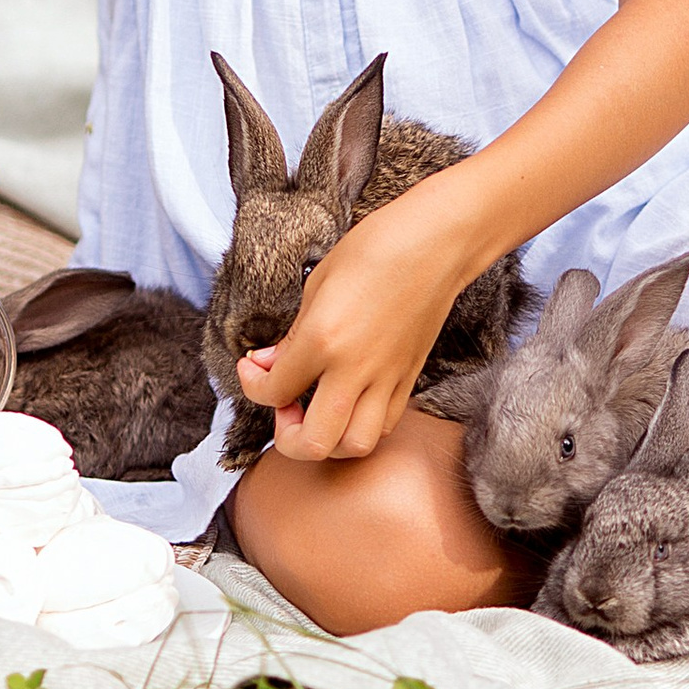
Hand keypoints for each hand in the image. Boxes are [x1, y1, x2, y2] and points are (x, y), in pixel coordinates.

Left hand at [235, 182, 476, 462]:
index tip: (254, 369)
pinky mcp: (409, 378)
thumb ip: (291, 336)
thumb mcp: (317, 285)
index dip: (252, 385)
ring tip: (318, 411)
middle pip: (314, 443)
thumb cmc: (375, 249)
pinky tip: (348, 401)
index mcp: (322, 340)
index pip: (274, 392)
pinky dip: (360, 426)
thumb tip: (267, 364)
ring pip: (354, 445)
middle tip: (285, 405)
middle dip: (287, 437)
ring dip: (329, 440)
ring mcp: (386, 379)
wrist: (435, 242)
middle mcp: (354, 370)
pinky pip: (384, 425)